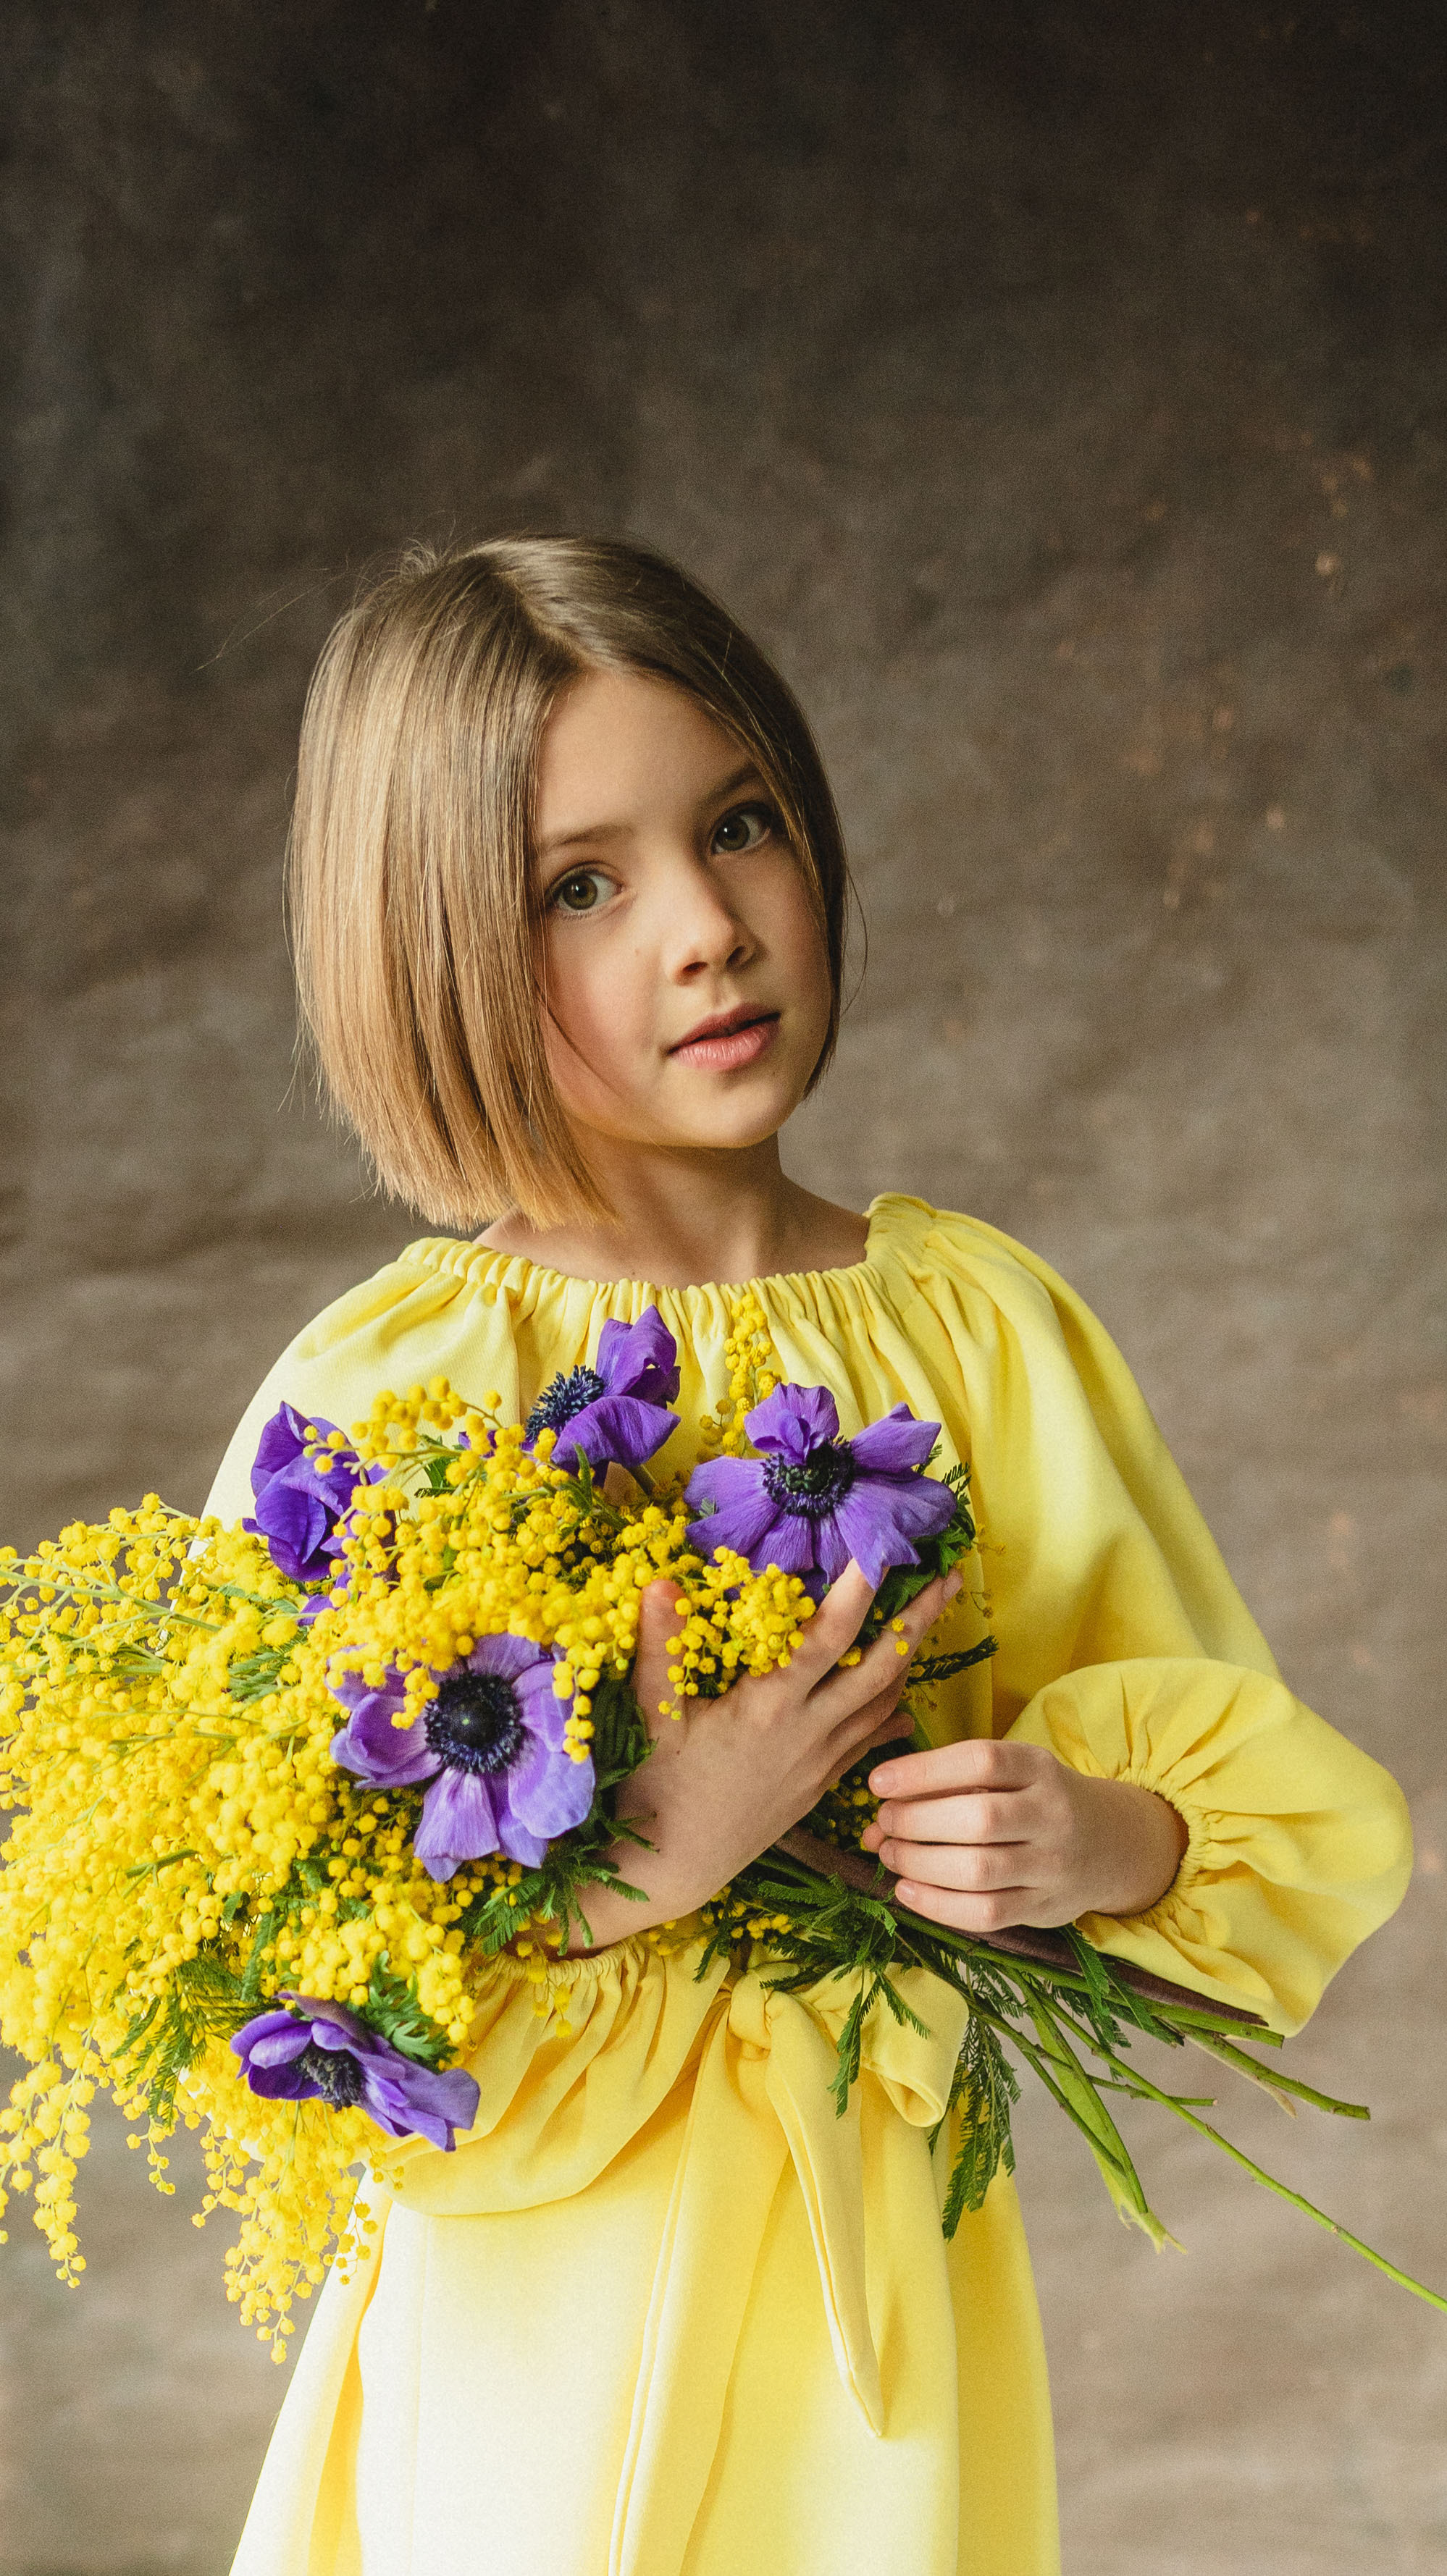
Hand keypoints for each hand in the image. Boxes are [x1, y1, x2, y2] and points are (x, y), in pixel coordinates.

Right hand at [563, 1561, 961, 1950]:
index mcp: (770, 1706)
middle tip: (948, 1578)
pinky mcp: (820, 1784)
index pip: (827, 1637)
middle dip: (918, 1620)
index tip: (883, 1549)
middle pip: (880, 1666)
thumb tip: (659, 1582)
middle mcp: (808, 1730)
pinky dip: (891, 1715)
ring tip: (930, 1621)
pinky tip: (904, 1705)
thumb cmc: (657, 1787)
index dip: (858, 1592)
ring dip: (910, 1659)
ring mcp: (820, 1760)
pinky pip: (869, 1742)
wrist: (676, 1866)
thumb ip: (660, 1648)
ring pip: (883, 1703)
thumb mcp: (652, 1715)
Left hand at [859, 1738, 1187, 1931]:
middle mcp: (1051, 1814)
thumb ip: (947, 1787)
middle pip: (979, 1819)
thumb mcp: (1008, 1775)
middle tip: (884, 1822)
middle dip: (917, 1822)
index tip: (877, 1782)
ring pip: (979, 1870)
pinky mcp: (1043, 1908)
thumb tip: (875, 1820)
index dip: (923, 1771)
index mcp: (1039, 1767)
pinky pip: (986, 1913)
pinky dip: (938, 1905)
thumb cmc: (1035, 1800)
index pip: (980, 1761)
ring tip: (890, 1854)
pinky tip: (907, 1891)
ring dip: (920, 1864)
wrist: (1110, 1844)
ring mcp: (1052, 1865)